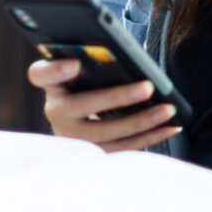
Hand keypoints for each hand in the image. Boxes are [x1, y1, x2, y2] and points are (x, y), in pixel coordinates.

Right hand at [30, 57, 181, 150]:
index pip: (40, 74)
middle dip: (118, 97)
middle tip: (148, 87)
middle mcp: (56, 112)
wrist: (85, 116)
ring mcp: (71, 137)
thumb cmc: (91, 82)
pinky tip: (170, 126)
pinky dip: (149, 137)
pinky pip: (122, 148)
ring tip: (168, 109)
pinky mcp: (91, 155)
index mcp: (51, 83)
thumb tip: (126, 57)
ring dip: (141, 121)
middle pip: (81, 106)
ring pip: (106, 133)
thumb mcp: (87, 69)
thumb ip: (95, 60)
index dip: (55, 70)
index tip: (75, 63)